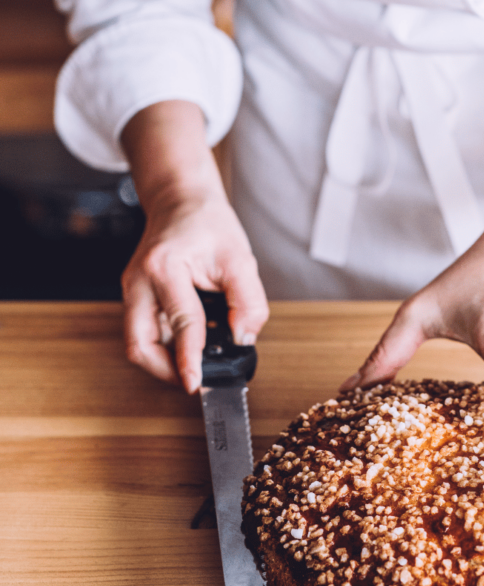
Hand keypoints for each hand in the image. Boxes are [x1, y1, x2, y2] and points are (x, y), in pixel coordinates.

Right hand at [120, 101, 267, 392]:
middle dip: (165, 370)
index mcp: (164, 267)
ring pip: (139, 342)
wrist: (182, 202)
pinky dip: (167, 345)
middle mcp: (139, 281)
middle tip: (195, 381)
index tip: (196, 383)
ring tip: (197, 364)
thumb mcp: (239, 258)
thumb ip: (248, 301)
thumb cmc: (208, 224)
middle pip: (139, 344)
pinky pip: (146, 331)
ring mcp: (133, 290)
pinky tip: (192, 344)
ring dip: (166, 360)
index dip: (189, 358)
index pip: (180, 323)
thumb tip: (245, 338)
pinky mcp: (137, 297)